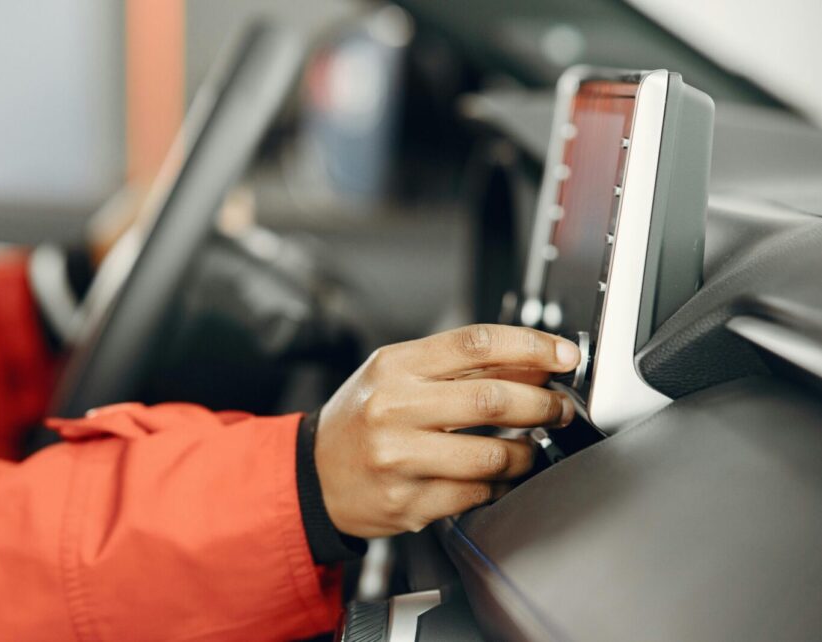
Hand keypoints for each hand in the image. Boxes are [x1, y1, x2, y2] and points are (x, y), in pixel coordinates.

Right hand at [315, 324, 579, 537]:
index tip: (564, 355)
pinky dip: (501, 485)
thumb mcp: (399, 376)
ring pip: (491, 454)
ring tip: (531, 448)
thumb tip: (533, 359)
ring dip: (527, 452)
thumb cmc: (362, 419)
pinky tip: (501, 477)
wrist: (313, 475)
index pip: (475, 344)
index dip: (531, 346)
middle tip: (560, 408)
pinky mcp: (407, 502)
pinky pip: (476, 494)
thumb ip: (461, 367)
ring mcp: (399, 458)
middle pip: (491, 399)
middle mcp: (393, 408)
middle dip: (542, 404)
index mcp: (394, 367)